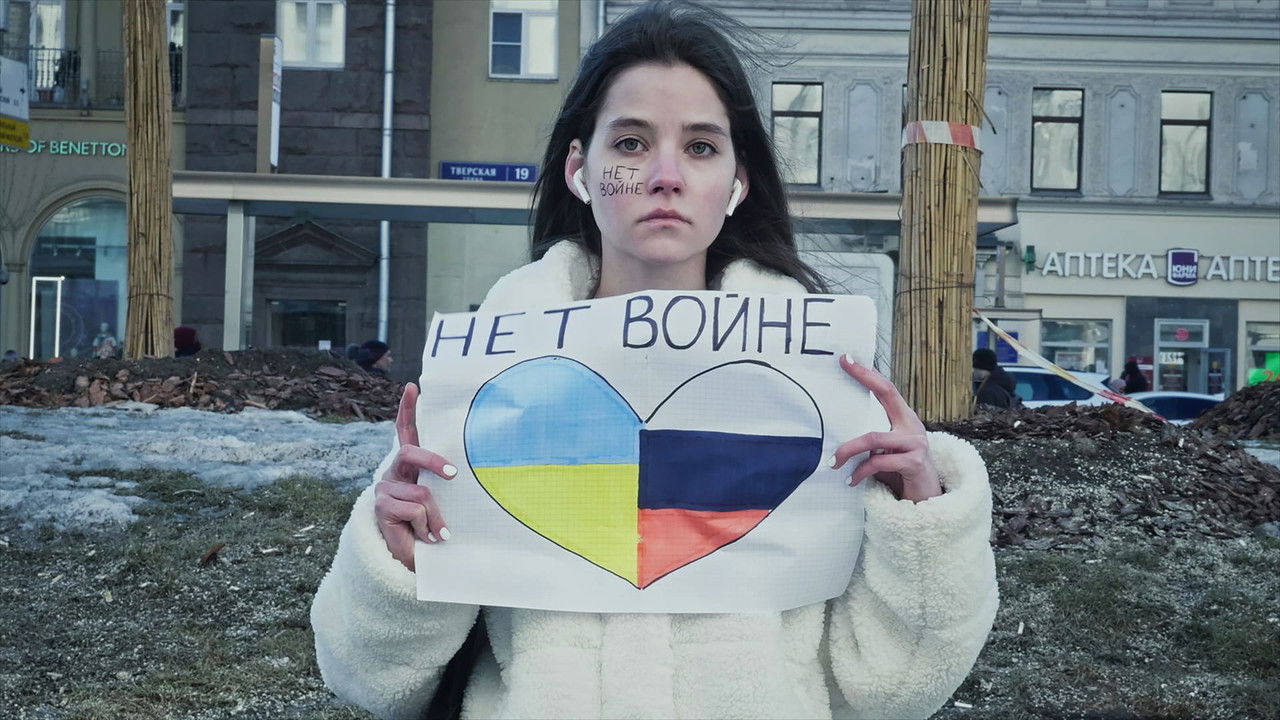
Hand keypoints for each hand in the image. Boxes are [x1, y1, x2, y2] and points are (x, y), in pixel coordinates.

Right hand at [374, 382, 457, 570]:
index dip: (407, 409)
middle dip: (434, 461)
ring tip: (437, 532)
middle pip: (411, 453)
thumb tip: (461, 471)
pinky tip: (424, 536)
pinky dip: (426, 526)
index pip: (406, 432)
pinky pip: (416, 510)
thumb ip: (443, 482)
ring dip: (435, 516)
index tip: (413, 387)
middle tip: (453, 475)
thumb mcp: (441, 499)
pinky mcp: (382, 506)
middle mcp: (394, 472)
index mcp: (409, 466)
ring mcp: (385, 488)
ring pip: (422, 492)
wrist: (415, 556)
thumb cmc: (433, 525)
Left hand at [830, 355, 942, 502]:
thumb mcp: (886, 450)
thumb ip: (873, 436)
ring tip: (834, 461)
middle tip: (841, 368)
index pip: (886, 388)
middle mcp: (912, 426)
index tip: (847, 358)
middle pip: (886, 396)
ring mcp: (916, 443)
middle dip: (862, 379)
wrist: (927, 499)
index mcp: (904, 419)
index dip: (868, 373)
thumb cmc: (900, 471)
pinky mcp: (914, 463)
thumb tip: (839, 425)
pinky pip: (878, 463)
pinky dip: (860, 472)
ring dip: (849, 450)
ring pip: (873, 438)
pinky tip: (851, 480)